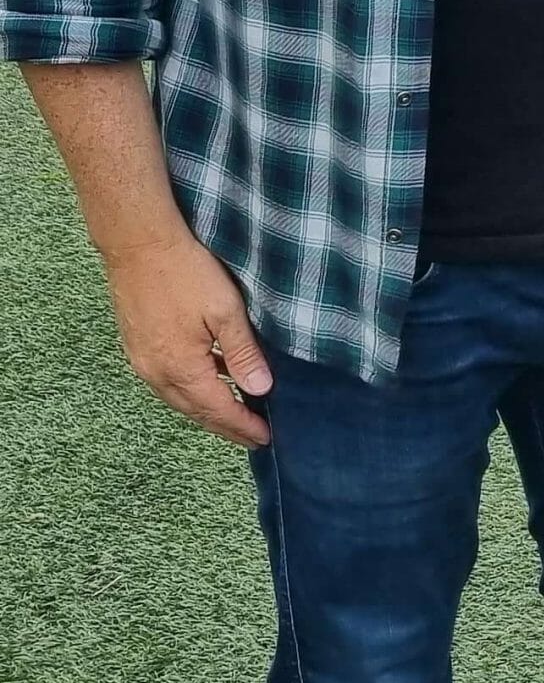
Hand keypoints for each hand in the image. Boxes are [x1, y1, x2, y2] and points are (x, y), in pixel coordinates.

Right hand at [99, 228, 273, 445]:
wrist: (139, 244)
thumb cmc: (186, 272)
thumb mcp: (226, 311)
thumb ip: (243, 353)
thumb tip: (261, 390)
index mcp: (181, 368)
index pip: (218, 409)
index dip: (242, 426)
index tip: (266, 438)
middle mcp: (156, 373)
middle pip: (195, 412)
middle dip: (226, 426)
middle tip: (253, 437)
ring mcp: (142, 361)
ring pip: (179, 399)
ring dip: (208, 410)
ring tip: (236, 416)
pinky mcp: (138, 346)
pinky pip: (168, 382)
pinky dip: (192, 391)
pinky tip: (211, 382)